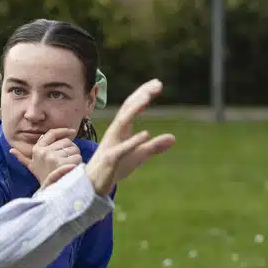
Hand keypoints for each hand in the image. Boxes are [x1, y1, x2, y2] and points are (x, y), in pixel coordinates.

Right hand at [10, 127, 81, 187]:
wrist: (49, 191)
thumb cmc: (43, 178)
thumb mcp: (31, 167)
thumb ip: (22, 157)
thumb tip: (12, 150)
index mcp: (37, 149)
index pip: (52, 133)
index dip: (63, 131)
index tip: (72, 131)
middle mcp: (44, 152)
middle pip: (66, 141)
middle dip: (71, 149)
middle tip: (71, 157)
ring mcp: (52, 157)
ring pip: (73, 148)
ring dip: (75, 155)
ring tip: (71, 164)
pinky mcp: (62, 163)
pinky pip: (77, 156)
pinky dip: (78, 162)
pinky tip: (74, 167)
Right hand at [86, 80, 175, 195]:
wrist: (94, 183)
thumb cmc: (116, 166)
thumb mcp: (140, 156)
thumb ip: (155, 146)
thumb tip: (173, 138)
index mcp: (121, 128)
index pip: (132, 106)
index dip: (144, 94)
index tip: (158, 84)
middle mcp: (115, 132)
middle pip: (127, 108)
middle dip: (141, 94)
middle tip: (157, 84)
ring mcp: (112, 144)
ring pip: (122, 122)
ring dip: (134, 109)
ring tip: (147, 98)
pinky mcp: (111, 159)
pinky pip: (122, 149)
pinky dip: (133, 141)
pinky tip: (145, 134)